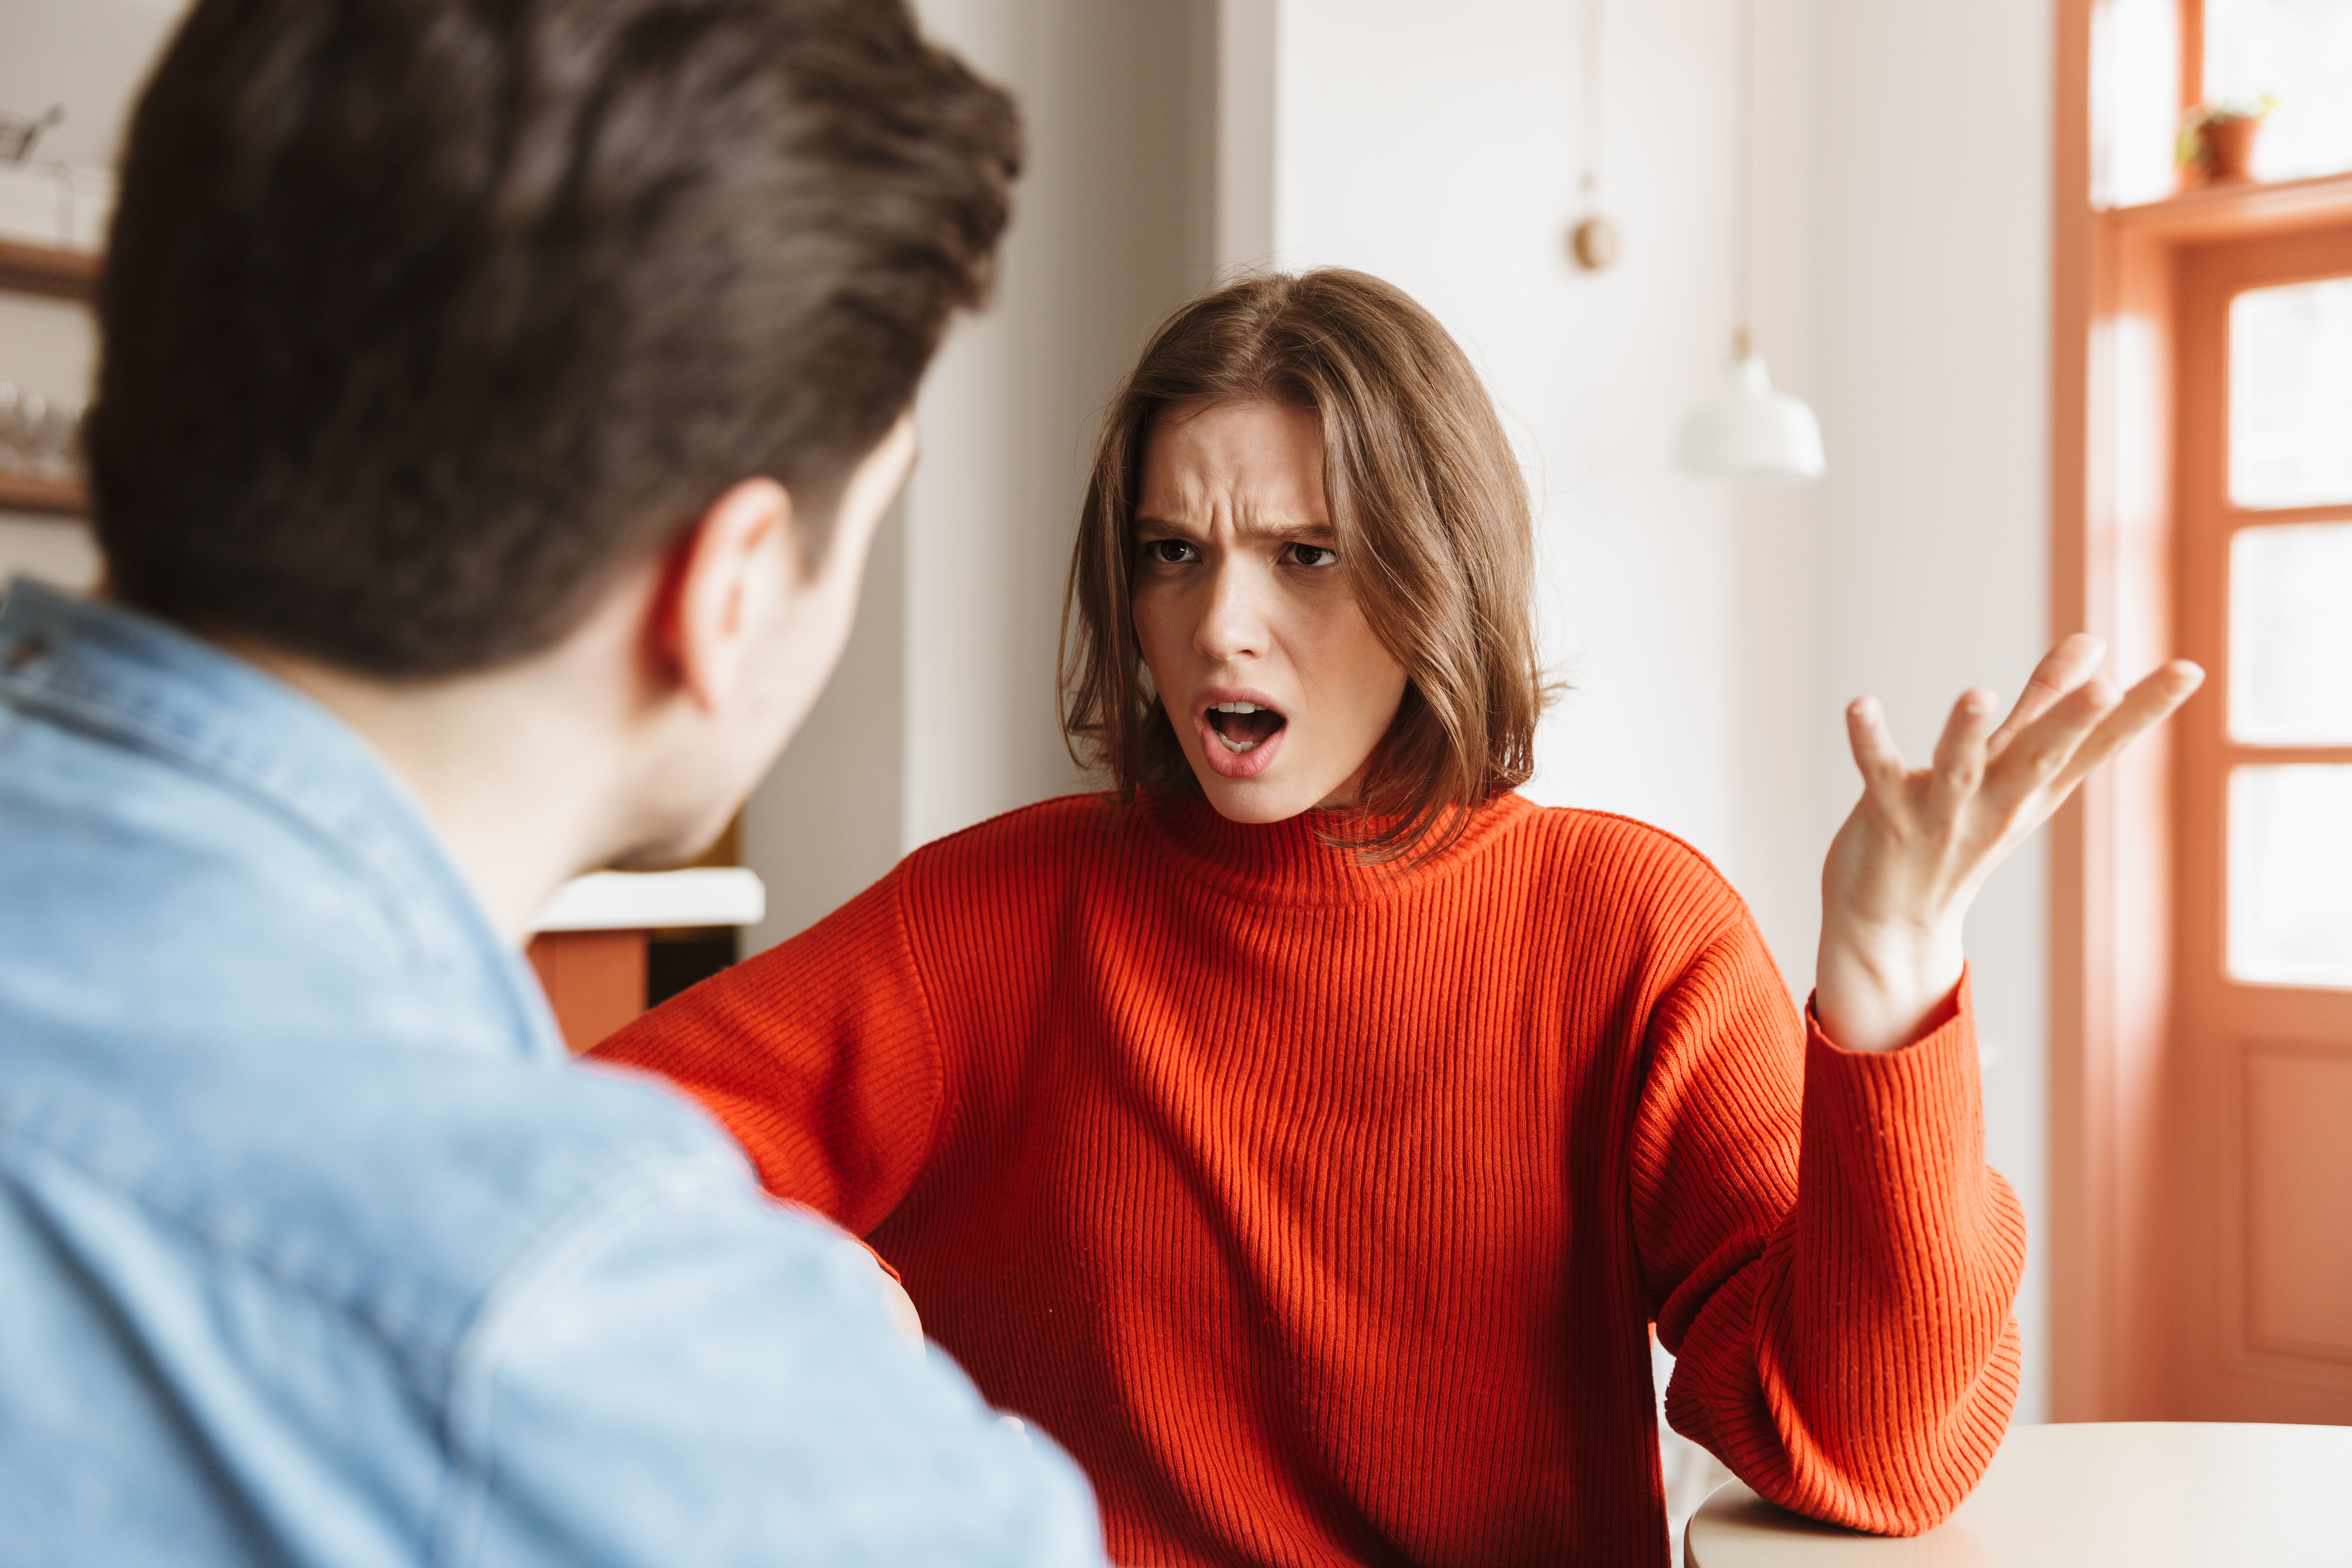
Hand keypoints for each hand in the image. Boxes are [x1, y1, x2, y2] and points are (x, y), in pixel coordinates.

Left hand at [1815, 635, 2203, 1051]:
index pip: (2100, 747)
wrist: (1890, 925)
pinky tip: (1861, 705)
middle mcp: (1998, 803)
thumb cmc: (1959, 834)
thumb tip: (2094, 643)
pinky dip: (1870, 741)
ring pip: (1960, 769)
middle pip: (2042, 759)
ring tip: (1979, 693)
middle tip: (2107, 687)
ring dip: (1968, 732)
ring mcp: (1943, 815)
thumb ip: (2047, 704)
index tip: (2191, 670)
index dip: (2145, 711)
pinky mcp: (1887, 819)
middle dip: (2073, 723)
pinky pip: (1879, 775)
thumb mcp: (2013, 772)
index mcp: (2035, 791)